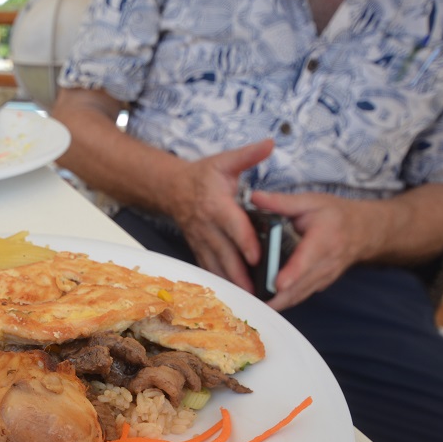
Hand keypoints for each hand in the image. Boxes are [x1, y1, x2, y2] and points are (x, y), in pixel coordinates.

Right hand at [166, 138, 274, 291]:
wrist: (172, 189)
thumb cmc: (203, 176)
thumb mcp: (224, 161)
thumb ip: (248, 155)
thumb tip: (270, 143)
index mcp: (216, 205)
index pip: (233, 226)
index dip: (245, 241)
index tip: (257, 256)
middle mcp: (207, 226)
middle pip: (225, 253)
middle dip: (241, 272)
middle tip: (258, 289)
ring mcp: (201, 241)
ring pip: (217, 265)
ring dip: (232, 282)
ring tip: (249, 298)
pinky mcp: (199, 249)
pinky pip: (209, 268)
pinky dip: (221, 282)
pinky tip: (234, 295)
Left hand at [248, 190, 377, 310]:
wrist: (363, 231)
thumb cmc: (335, 214)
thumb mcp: (311, 201)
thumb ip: (282, 202)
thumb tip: (254, 197)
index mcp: (324, 238)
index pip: (307, 258)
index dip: (293, 273)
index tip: (278, 284)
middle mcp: (326, 262)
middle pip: (300, 285)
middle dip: (276, 296)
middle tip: (251, 302)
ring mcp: (324, 277)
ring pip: (298, 296)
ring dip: (276, 303)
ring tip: (251, 307)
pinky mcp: (319, 285)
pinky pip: (299, 297)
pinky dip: (282, 301)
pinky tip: (262, 303)